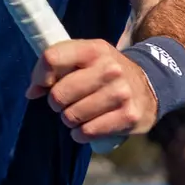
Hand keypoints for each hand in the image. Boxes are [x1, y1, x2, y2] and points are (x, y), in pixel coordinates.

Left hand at [26, 39, 157, 143]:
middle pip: (58, 94)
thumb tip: (31, 92)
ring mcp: (121, 93)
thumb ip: (58, 68)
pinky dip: (81, 134)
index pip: (52, 58)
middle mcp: (110, 69)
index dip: (39, 76)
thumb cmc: (107, 73)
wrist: (152, 86)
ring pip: (71, 116)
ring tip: (80, 114)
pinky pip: (87, 132)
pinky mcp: (128, 116)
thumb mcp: (87, 59)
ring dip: (70, 120)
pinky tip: (88, 127)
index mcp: (94, 50)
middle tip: (68, 103)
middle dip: (57, 103)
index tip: (43, 86)